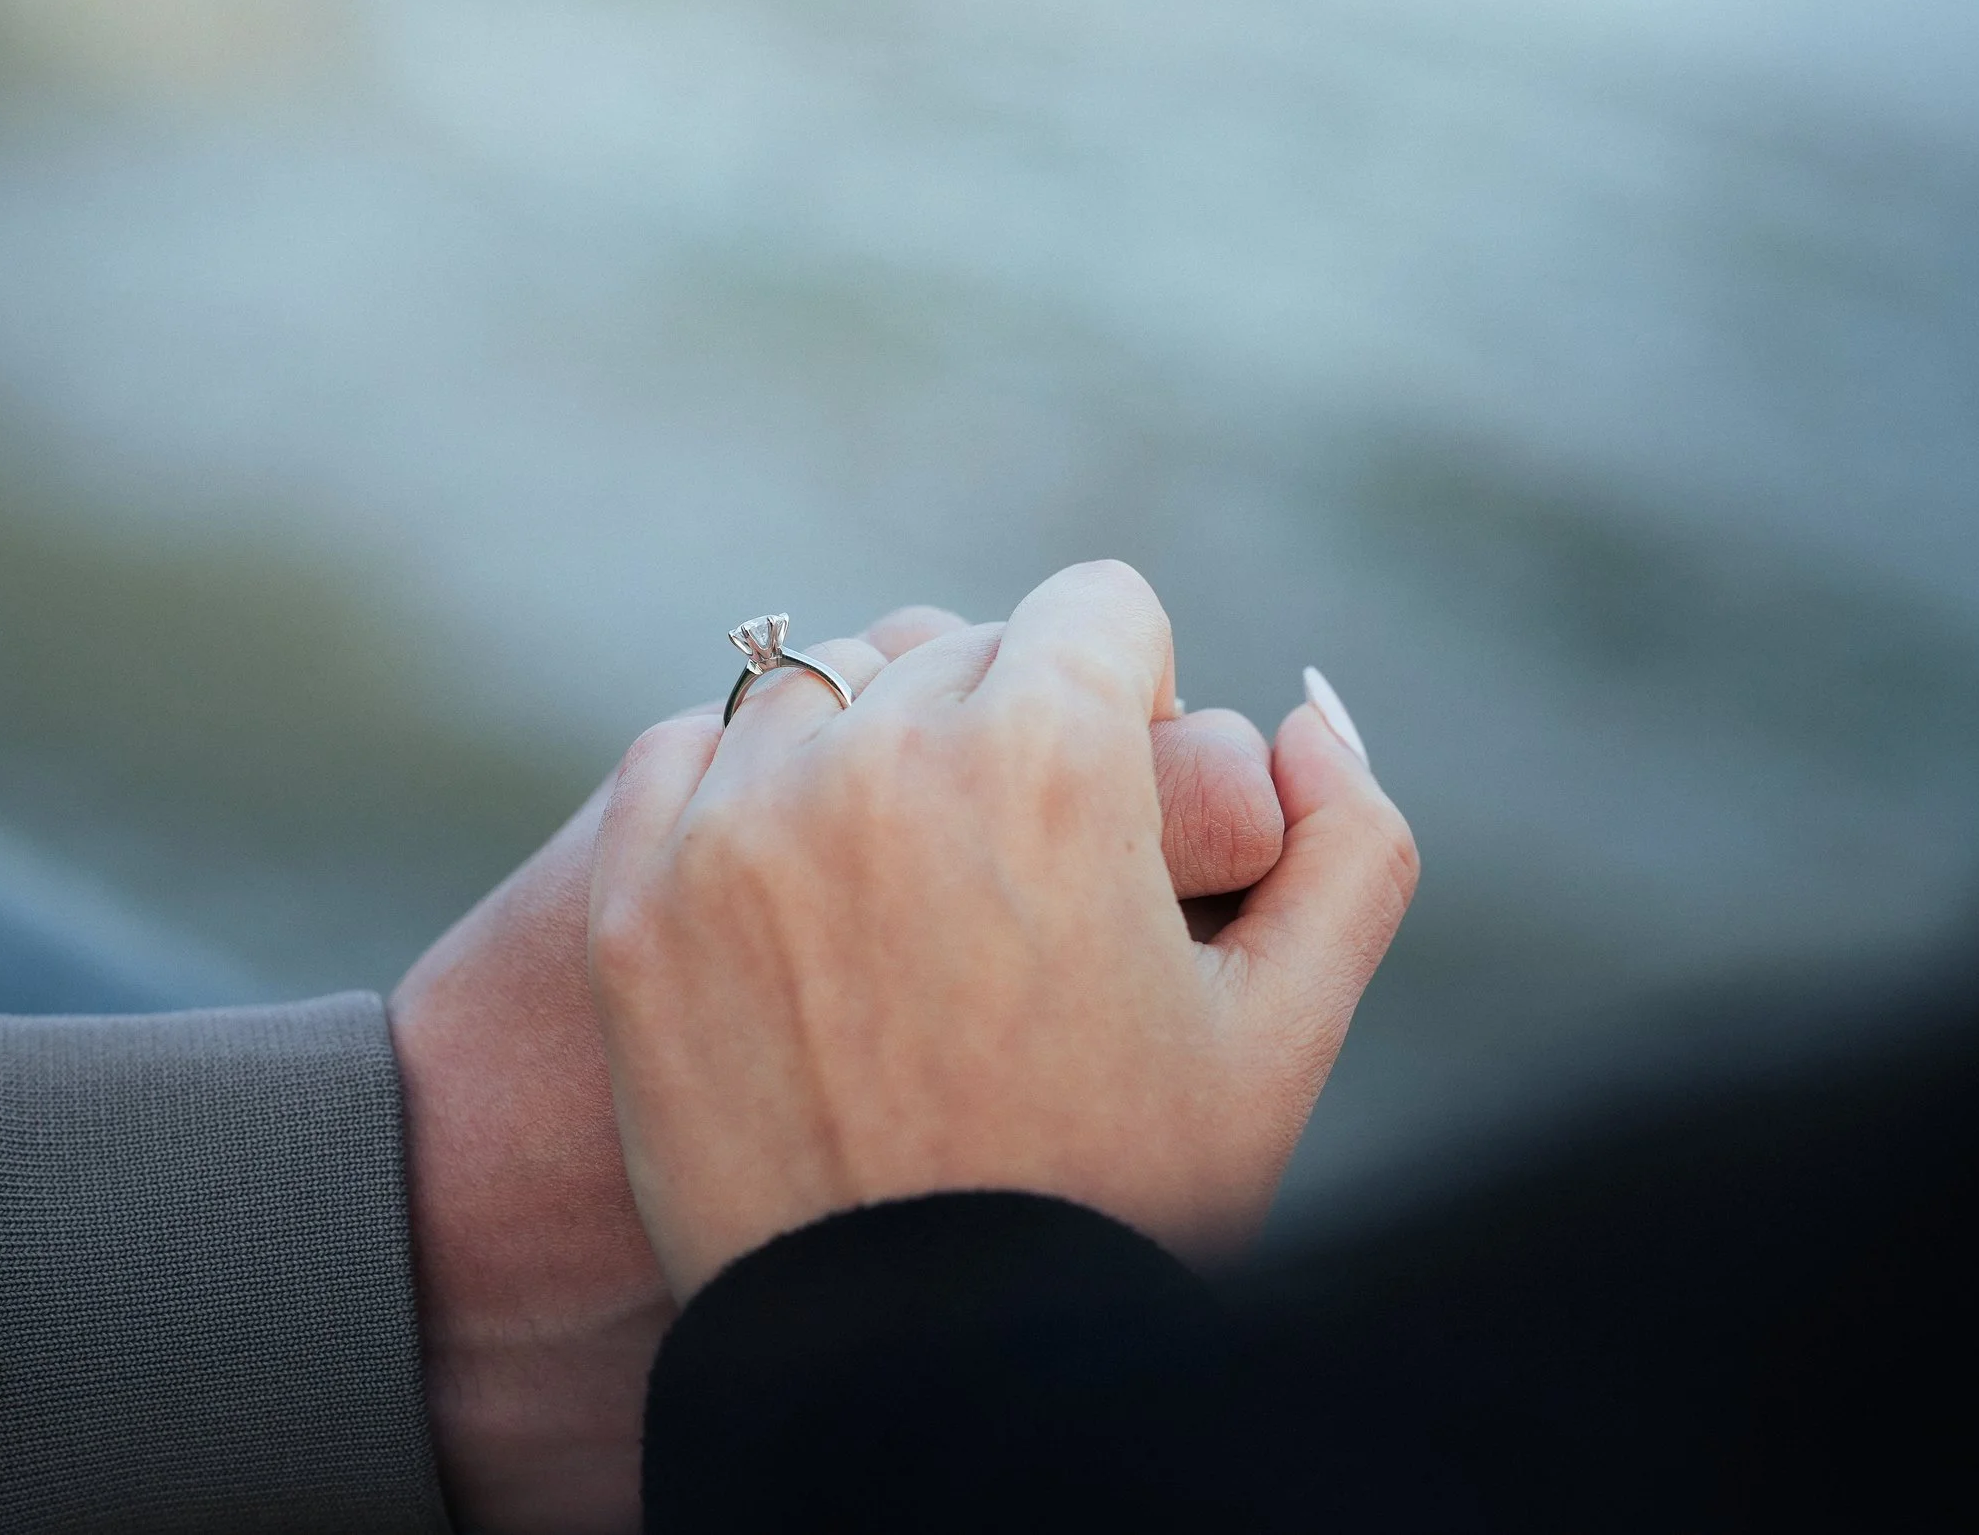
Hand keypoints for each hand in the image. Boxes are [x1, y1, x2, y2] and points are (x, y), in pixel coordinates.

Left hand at [390, 603, 1284, 1531]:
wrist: (912, 1372)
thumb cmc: (1112, 1201)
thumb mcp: (1282, 1037)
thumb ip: (1348, 844)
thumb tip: (1305, 717)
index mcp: (1049, 757)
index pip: (1100, 607)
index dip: (1132, 705)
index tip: (1114, 807)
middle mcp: (879, 754)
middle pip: (961, 646)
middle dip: (1006, 733)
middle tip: (1014, 882)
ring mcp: (734, 823)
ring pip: (819, 687)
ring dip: (870, 750)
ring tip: (903, 891)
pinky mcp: (630, 898)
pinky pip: (683, 751)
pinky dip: (734, 789)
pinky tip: (788, 892)